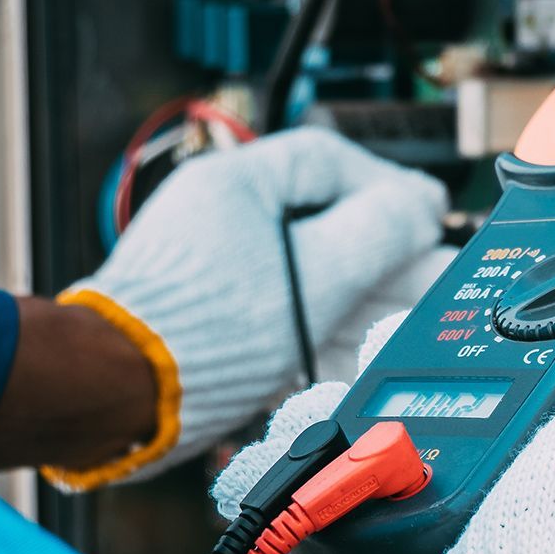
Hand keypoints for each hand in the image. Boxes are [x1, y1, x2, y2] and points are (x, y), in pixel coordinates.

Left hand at [45, 128, 446, 489]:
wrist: (123, 393)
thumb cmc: (204, 331)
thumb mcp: (319, 274)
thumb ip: (381, 232)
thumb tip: (419, 209)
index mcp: (235, 186)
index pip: (327, 160)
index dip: (388, 185)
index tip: (426, 215)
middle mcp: (220, 220)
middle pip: (324, 223)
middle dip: (386, 257)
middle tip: (431, 277)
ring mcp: (213, 270)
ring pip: (309, 275)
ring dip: (364, 300)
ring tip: (407, 323)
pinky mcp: (211, 318)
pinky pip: (282, 313)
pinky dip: (324, 330)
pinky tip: (358, 355)